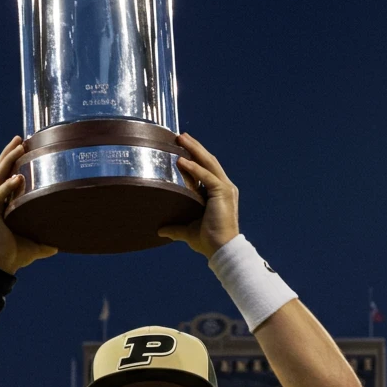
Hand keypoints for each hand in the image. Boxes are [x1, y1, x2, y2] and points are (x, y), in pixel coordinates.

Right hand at [0, 136, 57, 273]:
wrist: (2, 267)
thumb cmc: (16, 253)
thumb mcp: (38, 241)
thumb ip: (50, 237)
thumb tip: (66, 239)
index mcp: (1, 202)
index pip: (5, 175)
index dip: (13, 160)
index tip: (24, 146)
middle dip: (9, 153)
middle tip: (20, 138)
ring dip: (7, 160)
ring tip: (19, 147)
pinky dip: (8, 186)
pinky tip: (18, 177)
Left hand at [157, 133, 239, 257]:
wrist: (221, 249)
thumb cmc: (208, 241)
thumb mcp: (188, 230)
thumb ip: (175, 228)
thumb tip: (161, 230)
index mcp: (219, 193)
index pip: (207, 169)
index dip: (195, 156)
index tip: (182, 147)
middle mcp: (225, 187)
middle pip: (208, 161)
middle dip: (194, 147)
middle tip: (180, 136)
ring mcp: (225, 189)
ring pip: (209, 163)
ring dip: (194, 149)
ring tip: (181, 139)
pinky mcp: (223, 192)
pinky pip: (206, 176)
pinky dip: (194, 168)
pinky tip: (181, 161)